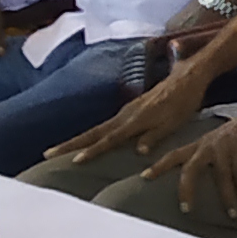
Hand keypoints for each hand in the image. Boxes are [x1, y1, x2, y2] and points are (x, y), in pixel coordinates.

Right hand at [46, 65, 214, 166]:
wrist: (189, 76)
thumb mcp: (175, 121)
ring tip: (58, 150)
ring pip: (97, 129)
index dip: (93, 150)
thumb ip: (156, 136)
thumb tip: (138, 151)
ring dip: (77, 140)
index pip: (110, 138)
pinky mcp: (130, 109)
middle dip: (70, 144)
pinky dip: (92, 134)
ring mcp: (126, 111)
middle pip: (94, 132)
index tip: (74, 160)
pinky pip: (106, 125)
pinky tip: (87, 141)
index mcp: (136, 119)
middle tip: (47, 154)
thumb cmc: (185, 101)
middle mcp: (126, 114)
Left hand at [147, 104, 236, 217]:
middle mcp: (210, 142)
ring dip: (227, 197)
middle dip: (186, 189)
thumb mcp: (230, 139)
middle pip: (189, 167)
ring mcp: (225, 143)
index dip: (160, 165)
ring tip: (231, 214)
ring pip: (220, 175)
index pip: (175, 154)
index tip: (145, 176)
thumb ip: (220, 152)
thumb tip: (219, 172)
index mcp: (205, 141)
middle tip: (185, 209)